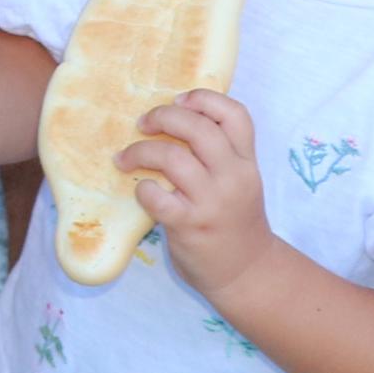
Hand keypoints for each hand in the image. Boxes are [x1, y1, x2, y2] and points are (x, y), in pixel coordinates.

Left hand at [122, 89, 273, 292]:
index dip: (204, 99)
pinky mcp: (191, 225)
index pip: (236, 115)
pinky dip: (143, 189)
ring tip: (125, 158)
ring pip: (173, 158)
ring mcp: (213, 202)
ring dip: (141, 151)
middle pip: (199, 128)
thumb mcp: (239, 181)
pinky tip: (142, 191)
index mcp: (247, 163)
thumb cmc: (233, 221)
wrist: (247, 273)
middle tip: (143, 124)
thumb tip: (171, 117)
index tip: (178, 101)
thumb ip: (218, 154)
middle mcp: (234, 178)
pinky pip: (158, 197)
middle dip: (163, 117)